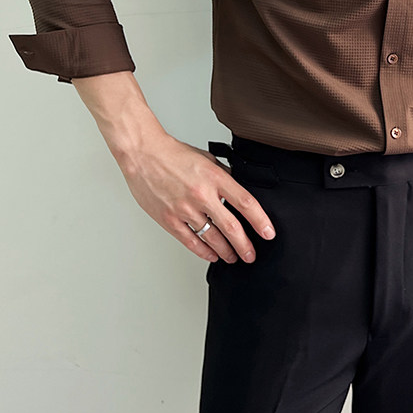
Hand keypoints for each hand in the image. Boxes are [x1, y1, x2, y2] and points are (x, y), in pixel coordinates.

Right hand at [116, 130, 276, 263]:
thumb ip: (224, 176)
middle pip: (231, 227)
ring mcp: (184, 209)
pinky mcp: (169, 219)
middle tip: (251, 255)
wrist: (144, 154)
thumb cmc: (174, 155)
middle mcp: (201, 195)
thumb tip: (238, 191)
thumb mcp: (208, 159)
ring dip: (225, 251)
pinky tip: (211, 255)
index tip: (268, 233)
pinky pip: (190, 241)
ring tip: (233, 257)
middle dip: (245, 245)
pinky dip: (203, 251)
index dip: (260, 221)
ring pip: (211, 238)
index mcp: (215, 178)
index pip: (245, 203)